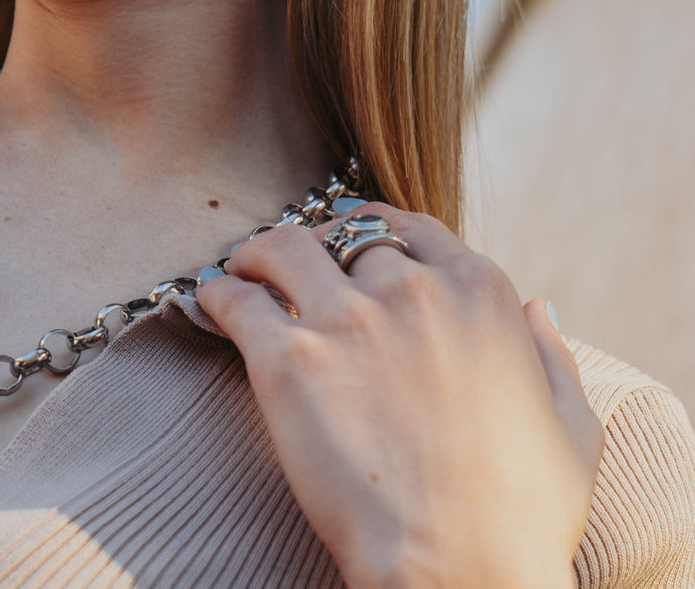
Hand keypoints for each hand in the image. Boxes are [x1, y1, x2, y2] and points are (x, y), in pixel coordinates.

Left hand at [195, 203, 603, 588]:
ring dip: (260, 254)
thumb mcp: (570, 423)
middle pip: (344, 235)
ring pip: (283, 247)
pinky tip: (211, 299)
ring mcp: (348, 318)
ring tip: (244, 270)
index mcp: (478, 291)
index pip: (410, 228)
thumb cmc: (521, 512)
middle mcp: (412, 288)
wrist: (461, 568)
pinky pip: (237, 300)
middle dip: (317, 246)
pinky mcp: (290, 358)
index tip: (351, 244)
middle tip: (292, 265)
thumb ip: (551, 354)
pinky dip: (217, 293)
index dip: (373, 231)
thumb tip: (537, 309)